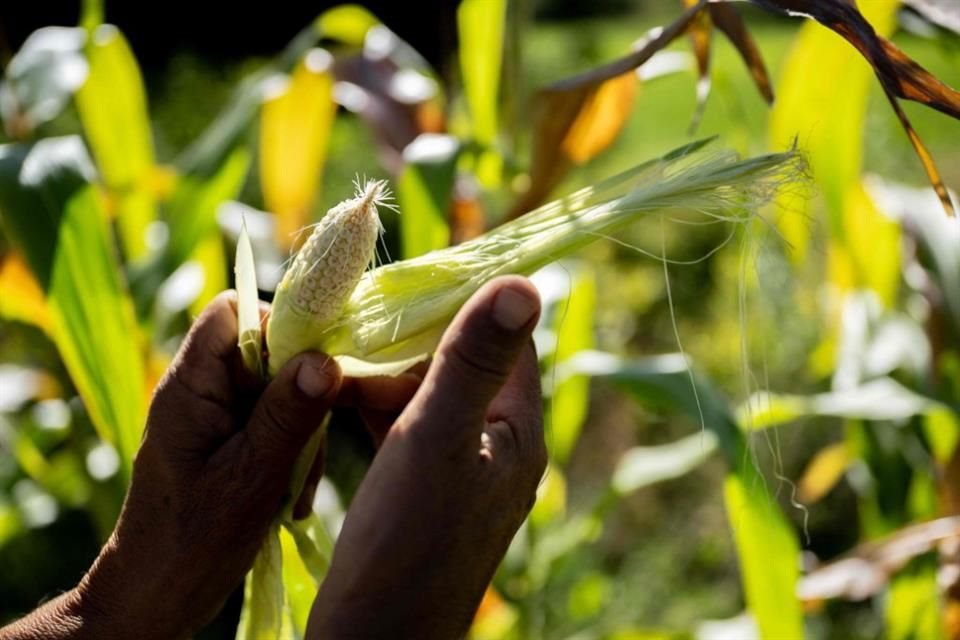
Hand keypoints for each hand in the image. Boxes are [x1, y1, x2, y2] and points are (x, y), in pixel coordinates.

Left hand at [0, 292, 342, 639]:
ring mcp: (214, 418)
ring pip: (278, 391)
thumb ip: (288, 414)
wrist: (155, 598)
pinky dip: (292, 454)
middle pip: (266, 351)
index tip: (317, 364)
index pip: (232, 310)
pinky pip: (273, 425)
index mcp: (190, 385)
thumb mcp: (251, 476)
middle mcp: (200, 391)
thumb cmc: (192, 540)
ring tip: (299, 486)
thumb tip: (327, 358)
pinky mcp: (227, 444)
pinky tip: (292, 498)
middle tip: (315, 441)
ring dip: (302, 432)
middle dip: (301, 391)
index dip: (279, 323)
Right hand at [308, 276, 546, 639]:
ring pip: (425, 393)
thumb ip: (473, 361)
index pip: (503, 339)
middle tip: (353, 322)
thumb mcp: (438, 438)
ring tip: (332, 357)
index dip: (460, 302)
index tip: (405, 282)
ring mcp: (459, 469)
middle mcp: (497, 446)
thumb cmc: (406, 542)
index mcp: (517, 429)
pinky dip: (371, 407)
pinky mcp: (423, 490)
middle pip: (459, 362)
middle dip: (407, 339)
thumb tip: (523, 283)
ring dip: (382, 372)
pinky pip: (404, 428)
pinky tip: (334, 396)